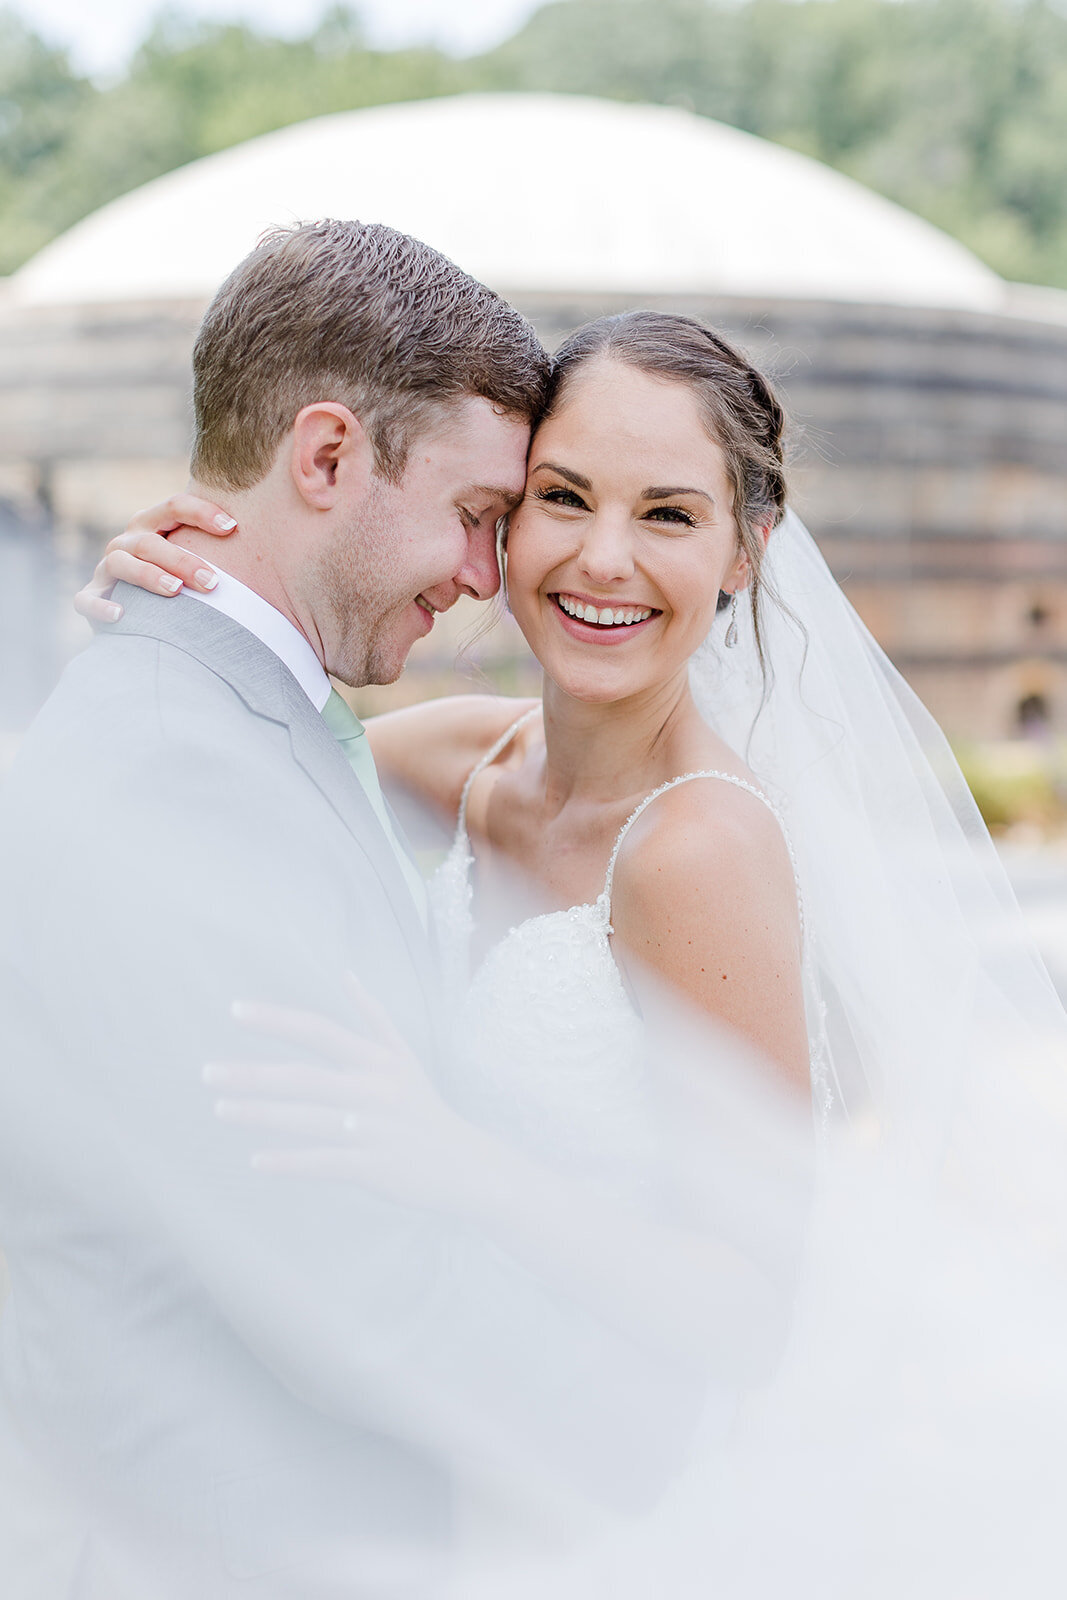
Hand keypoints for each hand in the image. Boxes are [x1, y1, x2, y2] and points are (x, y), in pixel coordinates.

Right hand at [73, 495, 238, 623]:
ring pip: (122, 563)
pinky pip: (87, 599)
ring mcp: (108, 569)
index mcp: (153, 524)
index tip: (233, 528)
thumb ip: (224, 550)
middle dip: (183, 558)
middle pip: (151, 540)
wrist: (139, 614)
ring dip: (148, 576)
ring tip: (175, 591)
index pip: (174, 506)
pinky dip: (101, 605)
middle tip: (214, 582)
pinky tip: (122, 614)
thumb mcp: (198, 560)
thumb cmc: (181, 582)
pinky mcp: (92, 597)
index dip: (202, 512)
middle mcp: (128, 541)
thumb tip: (283, 542)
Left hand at [205, 978, 494, 1215]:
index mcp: (378, 1060)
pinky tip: (257, 1161)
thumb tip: (346, 975)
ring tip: (220, 1109)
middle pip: (305, 1076)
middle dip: (254, 1074)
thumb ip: (373, 1017)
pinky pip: (324, 1163)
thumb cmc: (426, 1111)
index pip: (320, 1031)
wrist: (469, 1167)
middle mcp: (375, 1090)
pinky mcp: (375, 1168)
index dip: (278, 1019)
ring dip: (261, 1115)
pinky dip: (290, 1161)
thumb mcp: (404, 1059)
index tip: (235, 1010)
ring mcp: (374, 1130)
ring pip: (308, 1119)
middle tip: (207, 1073)